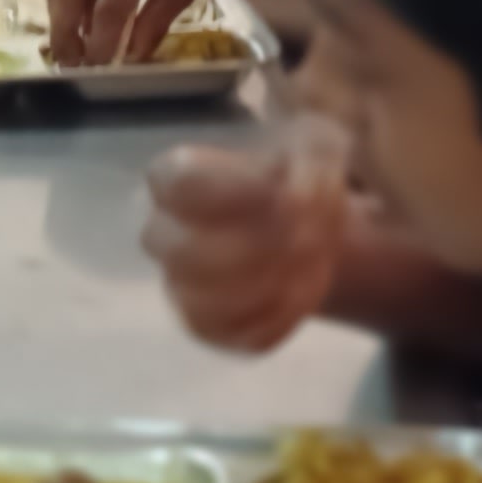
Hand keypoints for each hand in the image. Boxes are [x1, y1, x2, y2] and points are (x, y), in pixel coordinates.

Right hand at [140, 116, 355, 352]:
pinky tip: (305, 294)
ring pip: (201, 302)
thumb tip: (301, 201)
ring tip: (311, 268)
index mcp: (175, 178)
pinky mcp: (205, 326)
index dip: (233, 190)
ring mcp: (179, 283)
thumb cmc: (297, 180)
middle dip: (254, 249)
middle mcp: (164, 233)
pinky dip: (277, 318)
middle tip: (306, 241)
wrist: (307, 232)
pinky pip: (228, 335)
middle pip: (181, 251)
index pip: (177, 184)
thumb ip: (313, 158)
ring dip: (268, 287)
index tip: (282, 192)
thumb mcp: (316, 147)